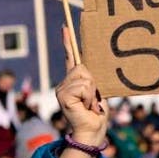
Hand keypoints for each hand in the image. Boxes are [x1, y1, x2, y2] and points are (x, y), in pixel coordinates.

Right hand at [55, 27, 105, 145]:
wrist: (93, 130)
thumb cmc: (97, 112)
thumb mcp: (96, 91)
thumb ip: (92, 79)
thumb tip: (91, 70)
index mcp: (73, 80)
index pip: (70, 57)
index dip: (68, 42)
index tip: (66, 27)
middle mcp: (64, 83)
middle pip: (82, 67)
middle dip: (93, 82)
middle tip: (93, 99)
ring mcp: (62, 89)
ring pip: (84, 77)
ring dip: (92, 91)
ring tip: (90, 104)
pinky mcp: (63, 95)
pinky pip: (83, 86)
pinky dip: (89, 96)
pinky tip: (86, 106)